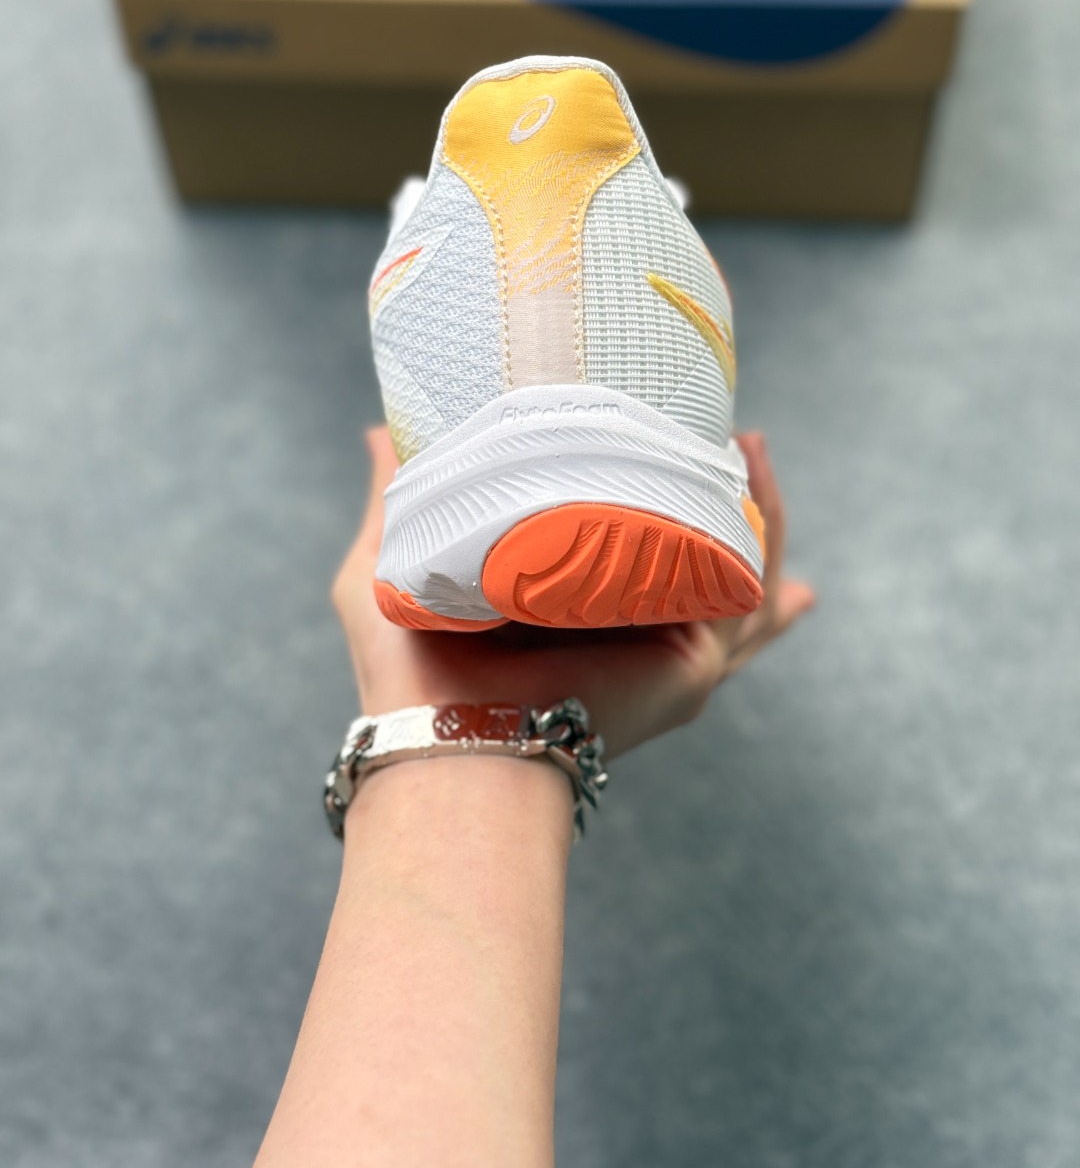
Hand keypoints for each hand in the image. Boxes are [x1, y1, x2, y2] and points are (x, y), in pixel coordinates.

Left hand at [332, 428, 814, 760]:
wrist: (443, 735)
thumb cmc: (407, 673)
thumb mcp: (392, 565)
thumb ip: (396, 497)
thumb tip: (381, 431)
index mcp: (574, 617)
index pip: (637, 564)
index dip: (662, 518)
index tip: (670, 458)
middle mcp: (632, 639)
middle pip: (709, 575)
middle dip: (741, 517)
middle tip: (747, 445)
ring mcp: (669, 654)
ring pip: (743, 580)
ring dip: (761, 509)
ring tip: (753, 445)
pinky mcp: (691, 664)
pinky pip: (748, 599)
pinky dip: (764, 540)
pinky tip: (754, 484)